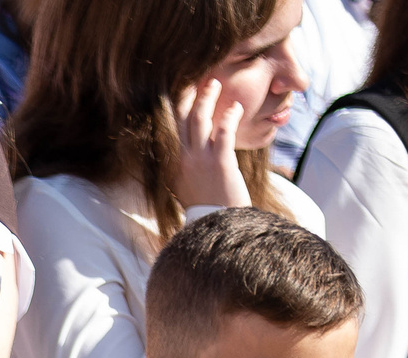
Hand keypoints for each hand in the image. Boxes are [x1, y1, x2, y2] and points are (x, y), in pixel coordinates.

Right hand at [172, 78, 251, 209]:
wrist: (218, 226)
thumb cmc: (208, 209)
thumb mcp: (188, 188)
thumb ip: (185, 168)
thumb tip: (186, 155)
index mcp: (174, 165)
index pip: (171, 129)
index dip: (176, 107)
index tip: (182, 90)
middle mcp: (183, 160)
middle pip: (182, 119)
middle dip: (189, 95)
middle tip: (198, 79)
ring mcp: (200, 161)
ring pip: (200, 120)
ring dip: (208, 99)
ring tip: (216, 84)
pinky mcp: (220, 164)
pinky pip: (223, 133)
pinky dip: (229, 117)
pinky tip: (236, 108)